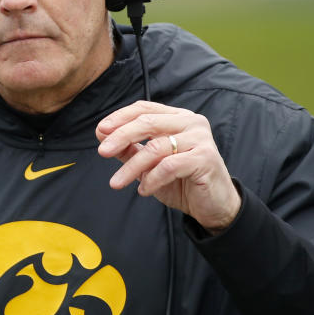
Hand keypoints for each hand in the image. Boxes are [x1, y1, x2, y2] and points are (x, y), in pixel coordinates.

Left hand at [96, 100, 240, 233]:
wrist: (213, 206)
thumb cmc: (182, 182)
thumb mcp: (149, 164)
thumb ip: (130, 148)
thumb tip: (102, 134)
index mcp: (178, 117)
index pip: (145, 108)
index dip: (120, 117)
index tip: (100, 131)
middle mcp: (191, 122)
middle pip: (148, 122)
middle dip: (121, 136)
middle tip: (102, 152)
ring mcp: (200, 139)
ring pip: (156, 147)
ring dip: (132, 167)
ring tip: (117, 182)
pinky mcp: (205, 158)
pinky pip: (169, 166)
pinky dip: (152, 179)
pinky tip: (144, 190)